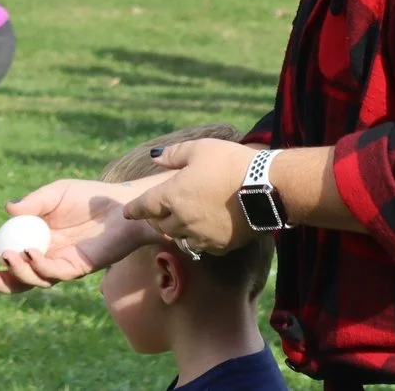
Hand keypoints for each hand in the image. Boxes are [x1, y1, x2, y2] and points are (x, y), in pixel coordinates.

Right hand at [0, 175, 165, 292]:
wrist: (120, 205)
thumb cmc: (88, 197)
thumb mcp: (55, 193)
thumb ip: (33, 202)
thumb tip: (8, 210)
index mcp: (37, 240)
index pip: (9, 253)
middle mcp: (47, 257)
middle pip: (18, 278)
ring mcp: (62, 265)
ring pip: (35, 281)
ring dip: (17, 272)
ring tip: (7, 255)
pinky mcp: (79, 268)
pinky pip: (55, 274)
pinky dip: (40, 266)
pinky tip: (30, 252)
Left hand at [119, 137, 255, 254]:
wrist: (266, 188)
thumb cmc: (231, 163)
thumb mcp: (200, 149)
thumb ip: (174, 154)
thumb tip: (155, 157)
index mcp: (173, 195)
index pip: (145, 206)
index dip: (135, 208)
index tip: (128, 211)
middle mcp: (183, 220)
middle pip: (159, 224)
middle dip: (155, 218)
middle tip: (156, 212)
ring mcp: (201, 236)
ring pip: (178, 237)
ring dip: (174, 230)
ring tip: (178, 221)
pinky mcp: (219, 246)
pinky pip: (200, 246)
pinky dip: (195, 238)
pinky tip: (201, 230)